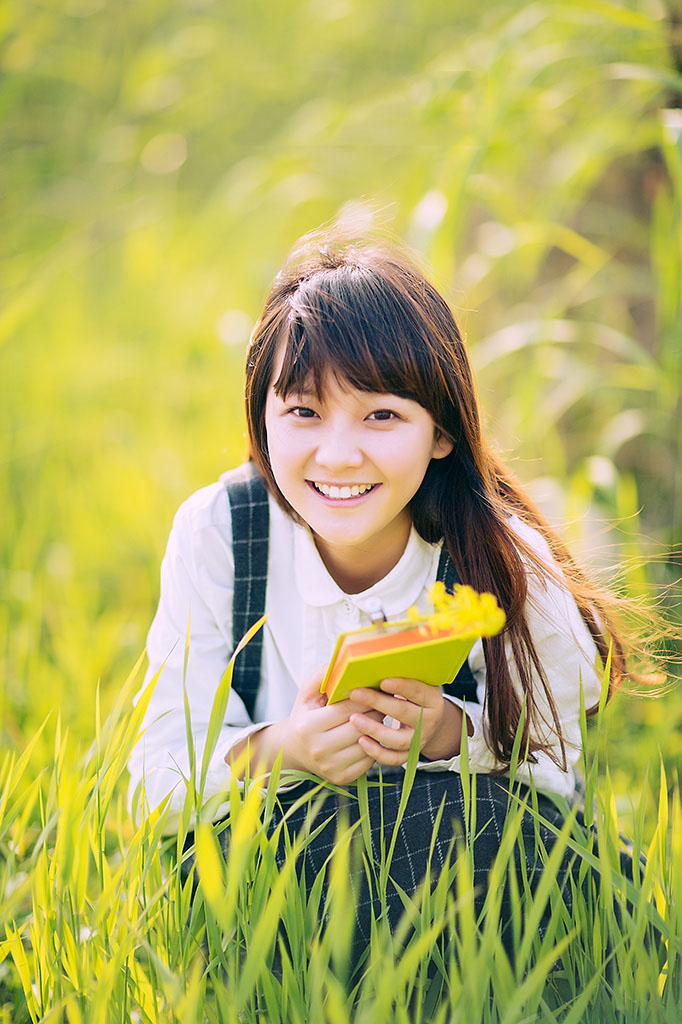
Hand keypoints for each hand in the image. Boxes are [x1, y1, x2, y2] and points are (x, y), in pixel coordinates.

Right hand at [227, 668, 380, 785]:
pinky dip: (375, 747)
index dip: (366, 698)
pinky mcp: (342, 779)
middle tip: (385, 701)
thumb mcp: (307, 693)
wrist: (294, 750)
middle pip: (360, 728)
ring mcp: (330, 768)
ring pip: (368, 745)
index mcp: (308, 727)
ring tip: (380, 715)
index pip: (347, 710)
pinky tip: (373, 734)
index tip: (378, 688)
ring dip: (378, 730)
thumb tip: (341, 664)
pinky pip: (369, 761)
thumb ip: (322, 676)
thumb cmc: (305, 716)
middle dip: (376, 712)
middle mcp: (318, 750)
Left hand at [347, 678, 466, 764]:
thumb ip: (399, 673)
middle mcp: (429, 720)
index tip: (382, 681)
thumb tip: (371, 661)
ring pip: (398, 739)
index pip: (417, 691)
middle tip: (356, 693)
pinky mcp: (409, 754)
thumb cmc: (413, 695)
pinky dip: (377, 752)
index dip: (401, 686)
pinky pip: (393, 758)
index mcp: (432, 698)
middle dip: (378, 702)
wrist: (429, 721)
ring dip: (374, 729)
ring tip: (354, 719)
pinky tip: (361, 741)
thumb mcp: (415, 681)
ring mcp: (419, 740)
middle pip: (404, 713)